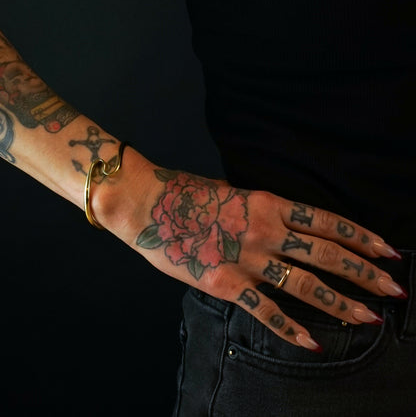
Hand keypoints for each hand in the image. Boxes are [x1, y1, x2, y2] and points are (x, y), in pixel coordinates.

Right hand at [131, 168, 404, 350]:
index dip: (360, 238)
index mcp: (267, 204)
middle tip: (393, 289)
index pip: (326, 222)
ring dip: (340, 303)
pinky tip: (312, 343)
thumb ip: (256, 209)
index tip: (387, 250)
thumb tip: (276, 223)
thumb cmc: (183, 193)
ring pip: (305, 284)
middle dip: (364, 273)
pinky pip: (265, 310)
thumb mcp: (229, 192)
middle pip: (326, 254)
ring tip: (368, 318)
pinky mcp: (225, 283)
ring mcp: (246, 258)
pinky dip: (290, 328)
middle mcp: (264, 231)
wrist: (144, 203)